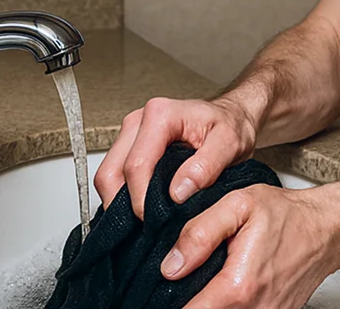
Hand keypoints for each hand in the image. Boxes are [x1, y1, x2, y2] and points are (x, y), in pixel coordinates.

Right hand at [95, 96, 259, 218]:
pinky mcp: (129, 147)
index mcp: (161, 115)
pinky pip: (114, 177)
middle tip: (149, 225)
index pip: (136, 165)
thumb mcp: (231, 143)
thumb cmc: (230, 126)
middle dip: (125, 205)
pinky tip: (142, 209)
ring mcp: (130, 134)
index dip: (141, 199)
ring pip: (108, 176)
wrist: (231, 117)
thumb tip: (178, 191)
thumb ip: (207, 165)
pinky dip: (123, 197)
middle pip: (112, 172)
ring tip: (147, 220)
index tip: (155, 220)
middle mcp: (139, 121)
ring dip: (121, 202)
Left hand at [166, 183, 339, 308]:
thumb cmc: (288, 215)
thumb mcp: (239, 205)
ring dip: (212, 301)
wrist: (328, 228)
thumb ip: (199, 233)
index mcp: (238, 286)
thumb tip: (171, 265)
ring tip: (213, 277)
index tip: (170, 283)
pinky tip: (232, 284)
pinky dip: (231, 303)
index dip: (171, 299)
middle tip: (191, 275)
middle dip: (191, 298)